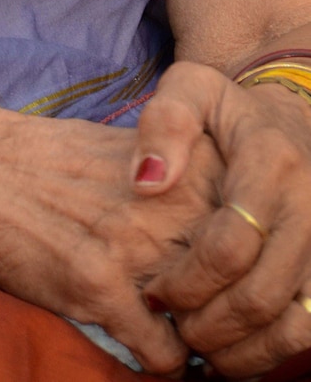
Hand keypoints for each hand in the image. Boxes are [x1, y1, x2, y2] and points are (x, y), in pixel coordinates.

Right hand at [0, 103, 222, 375]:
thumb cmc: (51, 161)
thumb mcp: (131, 151)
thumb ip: (182, 181)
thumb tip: (229, 228)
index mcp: (184, 165)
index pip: (253, 233)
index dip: (248, 264)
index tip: (231, 279)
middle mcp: (168, 205)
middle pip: (238, 281)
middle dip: (228, 307)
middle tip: (211, 317)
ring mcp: (134, 247)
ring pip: (209, 324)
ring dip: (201, 339)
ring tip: (183, 334)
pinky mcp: (99, 288)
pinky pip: (164, 355)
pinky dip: (164, 363)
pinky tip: (148, 346)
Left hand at [132, 60, 310, 376]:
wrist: (289, 121)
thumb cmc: (226, 112)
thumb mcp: (190, 90)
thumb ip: (165, 123)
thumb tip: (148, 182)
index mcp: (271, 160)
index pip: (231, 243)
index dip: (187, 280)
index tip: (154, 292)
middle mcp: (308, 204)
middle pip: (262, 294)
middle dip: (209, 324)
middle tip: (173, 327)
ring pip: (293, 324)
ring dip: (242, 350)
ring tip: (200, 346)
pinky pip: (309, 329)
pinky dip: (270, 352)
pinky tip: (233, 350)